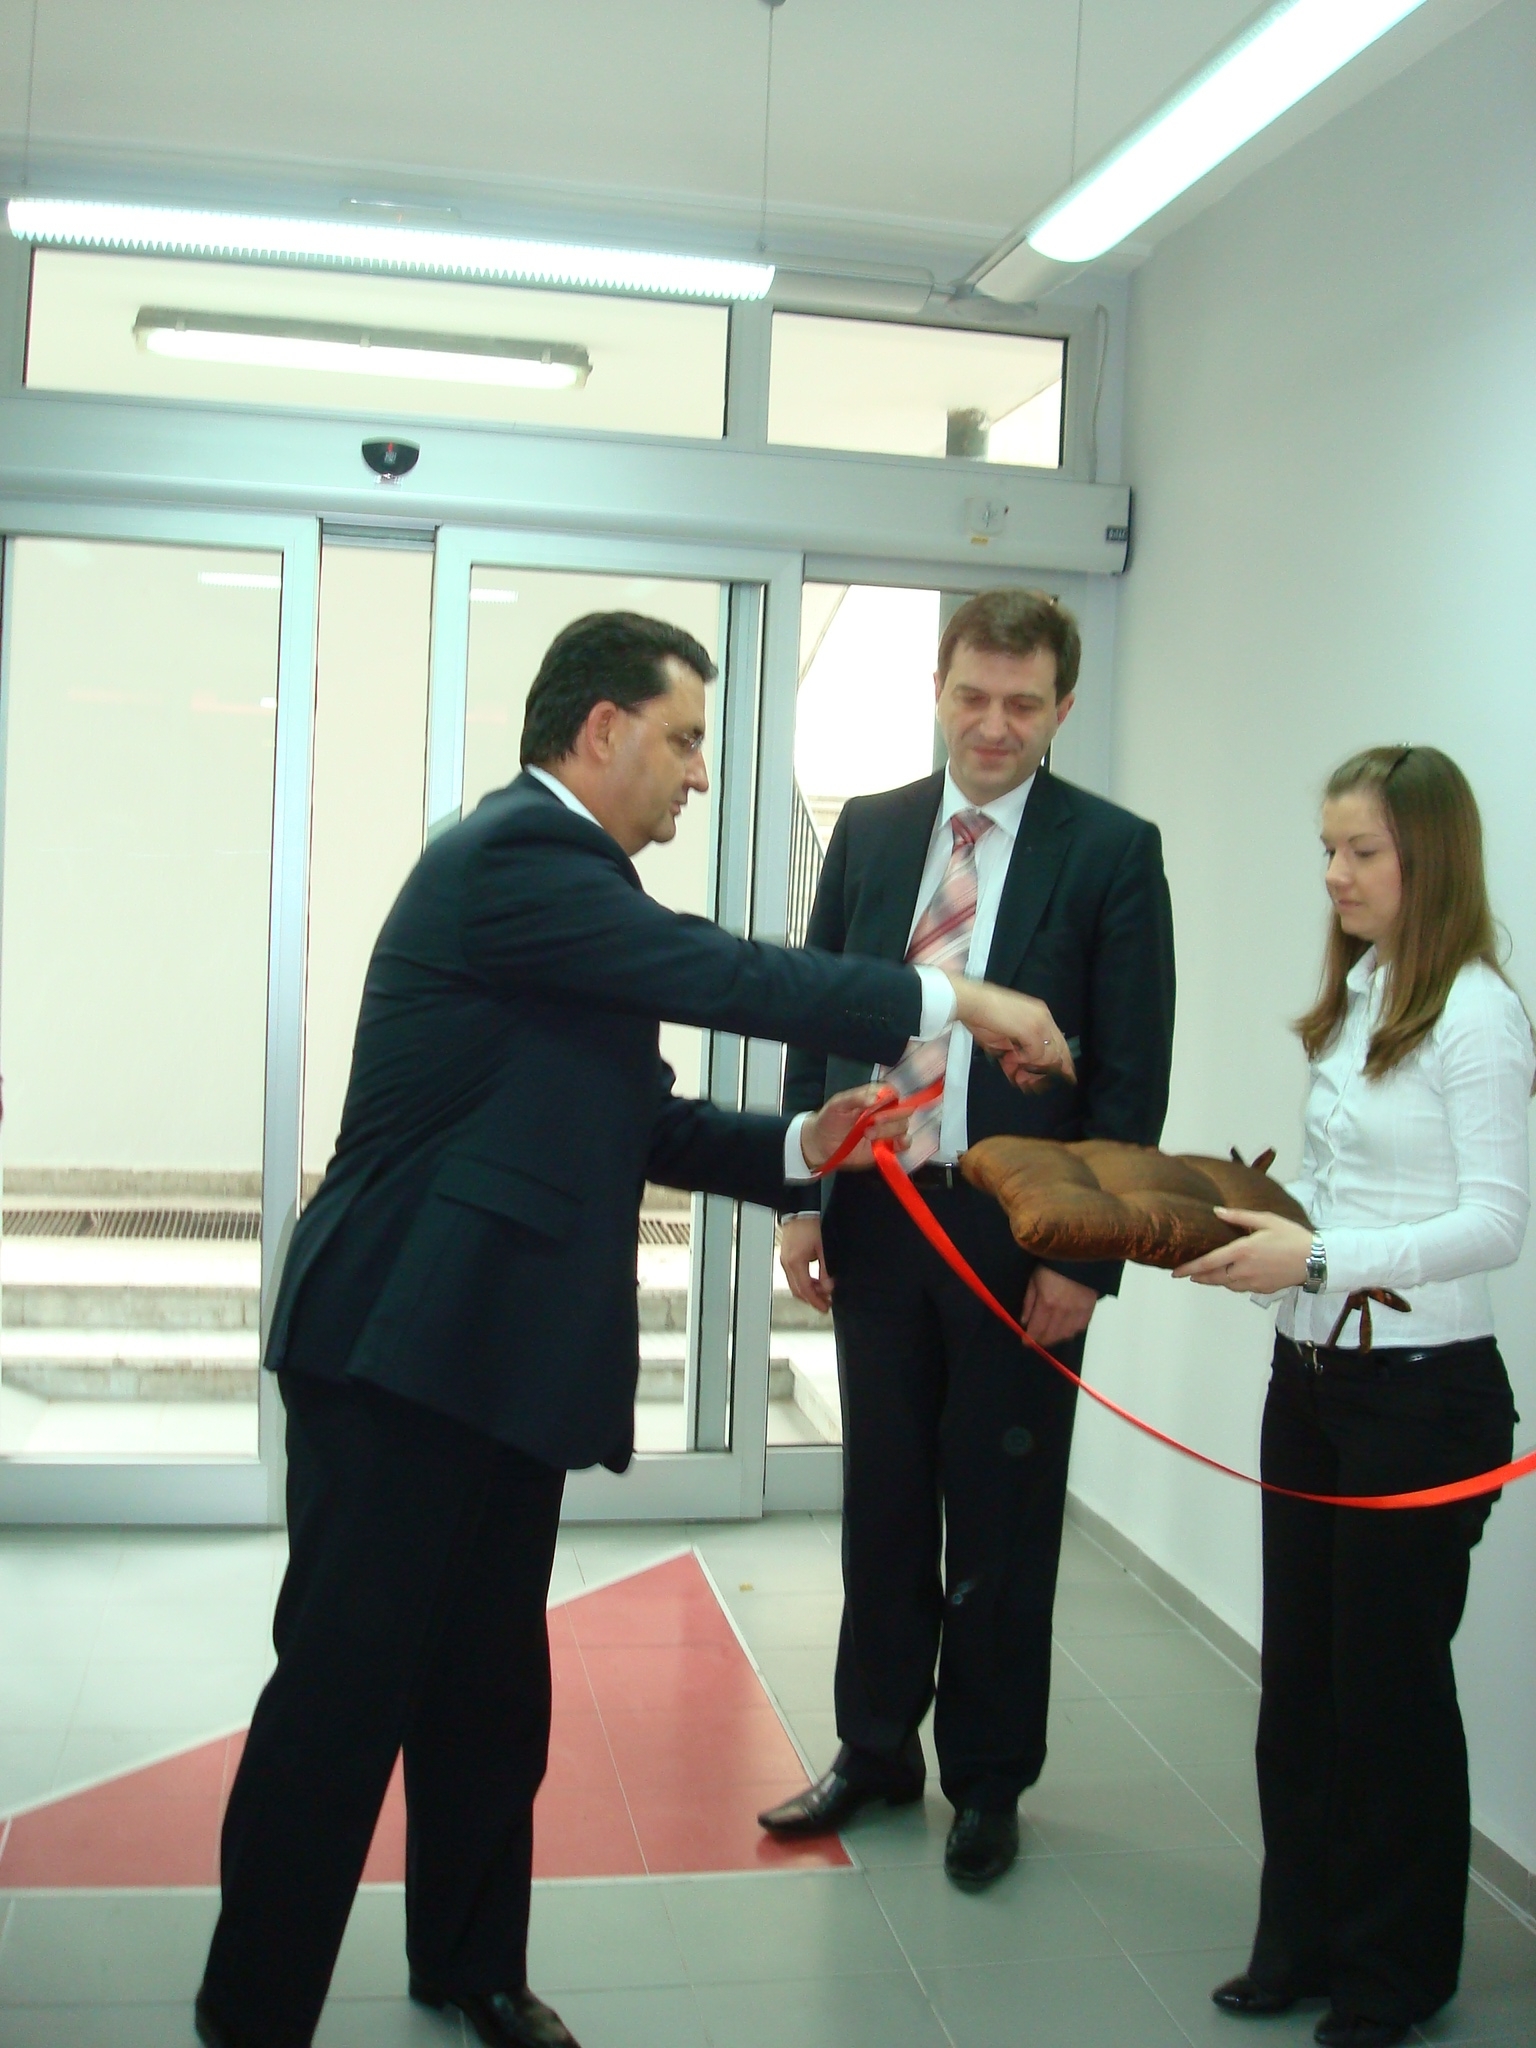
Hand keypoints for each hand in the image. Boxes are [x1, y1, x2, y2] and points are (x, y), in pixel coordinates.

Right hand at [780, 1215, 832, 1312]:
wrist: (802, 1208)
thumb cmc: (811, 1223)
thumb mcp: (824, 1248)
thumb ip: (826, 1270)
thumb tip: (828, 1287)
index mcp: (795, 1262)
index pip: (805, 1289)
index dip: (816, 1301)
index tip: (825, 1307)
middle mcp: (787, 1263)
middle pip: (797, 1290)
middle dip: (812, 1299)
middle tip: (825, 1303)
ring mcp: (785, 1259)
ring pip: (795, 1284)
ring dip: (809, 1290)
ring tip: (823, 1292)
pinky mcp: (787, 1256)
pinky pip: (794, 1275)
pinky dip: (804, 1281)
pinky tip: (815, 1280)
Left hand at [799, 1084, 909, 1172]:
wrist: (822, 1144)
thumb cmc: (830, 1119)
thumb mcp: (838, 1104)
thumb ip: (856, 1098)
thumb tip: (874, 1098)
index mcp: (874, 1098)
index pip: (892, 1092)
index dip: (891, 1096)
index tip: (882, 1103)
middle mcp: (884, 1112)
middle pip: (902, 1109)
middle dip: (892, 1115)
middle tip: (875, 1120)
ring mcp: (887, 1130)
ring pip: (903, 1126)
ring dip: (888, 1130)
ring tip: (868, 1135)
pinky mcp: (888, 1146)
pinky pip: (904, 1144)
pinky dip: (903, 1142)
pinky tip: (893, 1143)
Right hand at [948, 977, 1075, 1092]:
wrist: (971, 1003)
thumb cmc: (982, 1017)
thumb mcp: (1004, 1039)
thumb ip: (1017, 1054)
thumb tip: (1020, 1070)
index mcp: (1040, 1015)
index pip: (1060, 1042)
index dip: (1063, 1062)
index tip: (1066, 1075)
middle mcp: (1043, 1017)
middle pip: (1060, 1051)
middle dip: (1048, 1071)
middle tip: (1034, 1083)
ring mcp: (1039, 1023)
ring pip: (1049, 1055)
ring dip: (1031, 1068)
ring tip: (1013, 1067)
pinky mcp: (1031, 1029)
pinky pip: (1036, 1054)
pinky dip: (1023, 1060)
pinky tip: (1010, 1058)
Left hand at [1020, 1267, 1097, 1345]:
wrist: (1078, 1254)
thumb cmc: (1051, 1265)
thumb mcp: (1034, 1280)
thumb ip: (1029, 1303)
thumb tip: (1024, 1322)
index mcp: (1047, 1303)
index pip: (1037, 1329)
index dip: (1030, 1339)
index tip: (1025, 1342)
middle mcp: (1063, 1312)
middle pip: (1052, 1335)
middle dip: (1042, 1340)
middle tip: (1036, 1340)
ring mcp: (1078, 1311)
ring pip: (1067, 1334)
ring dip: (1056, 1338)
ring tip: (1050, 1336)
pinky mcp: (1090, 1308)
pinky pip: (1081, 1327)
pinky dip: (1072, 1332)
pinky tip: (1066, 1330)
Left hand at [1173, 1209, 1313, 1291]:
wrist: (1316, 1259)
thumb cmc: (1291, 1236)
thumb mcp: (1266, 1220)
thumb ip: (1239, 1217)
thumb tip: (1217, 1212)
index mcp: (1242, 1251)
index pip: (1208, 1263)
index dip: (1190, 1268)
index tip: (1176, 1272)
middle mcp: (1244, 1269)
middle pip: (1213, 1278)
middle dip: (1198, 1276)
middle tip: (1187, 1274)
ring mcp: (1253, 1282)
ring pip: (1226, 1284)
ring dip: (1214, 1280)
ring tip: (1206, 1274)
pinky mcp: (1262, 1289)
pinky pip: (1240, 1288)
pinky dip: (1231, 1283)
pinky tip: (1231, 1276)